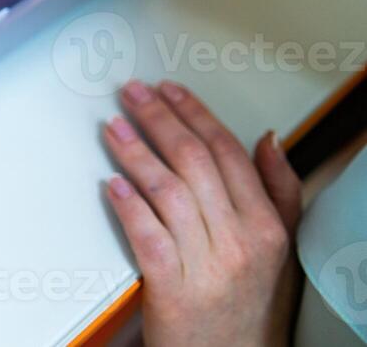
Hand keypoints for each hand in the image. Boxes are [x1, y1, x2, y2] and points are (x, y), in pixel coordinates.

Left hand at [104, 80, 301, 346]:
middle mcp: (239, 242)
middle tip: (132, 94)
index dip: (195, 114)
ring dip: (136, 153)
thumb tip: (269, 139)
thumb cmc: (242, 300)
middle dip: (160, 119)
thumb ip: (278, 191)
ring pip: (168, 192)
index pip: (228, 153)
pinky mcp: (173, 290)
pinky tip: (111, 183)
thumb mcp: (275, 246)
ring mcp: (206, 266)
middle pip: (195, 162)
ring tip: (114, 126)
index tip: (168, 89)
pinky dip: (129, 207)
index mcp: (265, 227)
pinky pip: (149, 237)